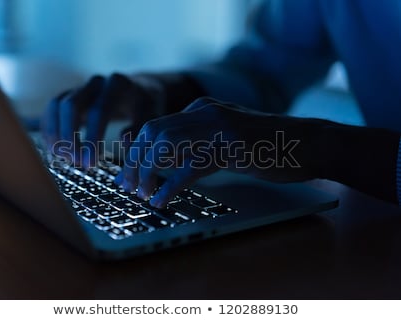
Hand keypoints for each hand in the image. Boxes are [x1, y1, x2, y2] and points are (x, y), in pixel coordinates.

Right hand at [41, 73, 163, 165]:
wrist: (138, 90)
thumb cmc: (145, 107)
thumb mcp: (151, 116)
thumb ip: (140, 129)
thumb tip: (123, 141)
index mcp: (117, 84)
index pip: (99, 111)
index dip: (92, 138)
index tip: (90, 162)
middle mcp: (96, 83)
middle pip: (71, 105)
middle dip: (70, 137)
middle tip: (75, 162)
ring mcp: (81, 87)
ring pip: (56, 106)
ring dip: (56, 133)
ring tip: (63, 158)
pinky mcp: (69, 95)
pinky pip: (51, 110)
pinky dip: (50, 129)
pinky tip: (55, 150)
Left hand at [115, 97, 325, 207]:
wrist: (307, 142)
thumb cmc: (267, 144)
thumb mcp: (225, 136)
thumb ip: (197, 143)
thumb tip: (166, 163)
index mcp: (200, 108)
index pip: (154, 126)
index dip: (134, 152)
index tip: (125, 175)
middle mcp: (204, 112)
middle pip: (152, 133)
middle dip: (134, 162)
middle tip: (127, 187)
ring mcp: (217, 128)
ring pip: (165, 146)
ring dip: (147, 173)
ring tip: (142, 195)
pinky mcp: (230, 148)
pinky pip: (189, 167)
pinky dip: (170, 186)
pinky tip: (162, 201)